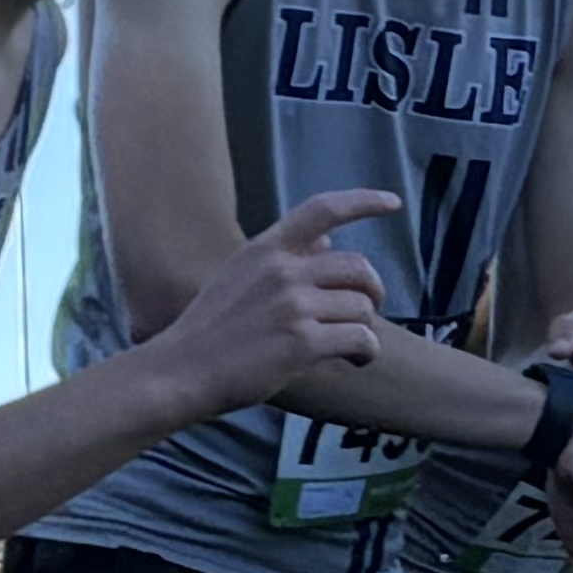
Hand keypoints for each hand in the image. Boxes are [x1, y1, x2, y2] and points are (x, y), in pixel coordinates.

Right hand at [166, 189, 401, 412]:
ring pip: (362, 306)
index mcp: (265, 250)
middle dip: (372, 291)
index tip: (392, 202)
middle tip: (366, 311)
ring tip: (353, 346)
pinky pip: (361, 338)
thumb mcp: (237, 277)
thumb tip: (325, 242)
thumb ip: (281, 259)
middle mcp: (282, 271)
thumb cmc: (209, 331)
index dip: (363, 201)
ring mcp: (293, 305)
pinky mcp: (303, 343)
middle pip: (357, 266)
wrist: (180, 371)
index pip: (322, 210)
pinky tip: (356, 361)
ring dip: (365, 327)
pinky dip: (367, 352)